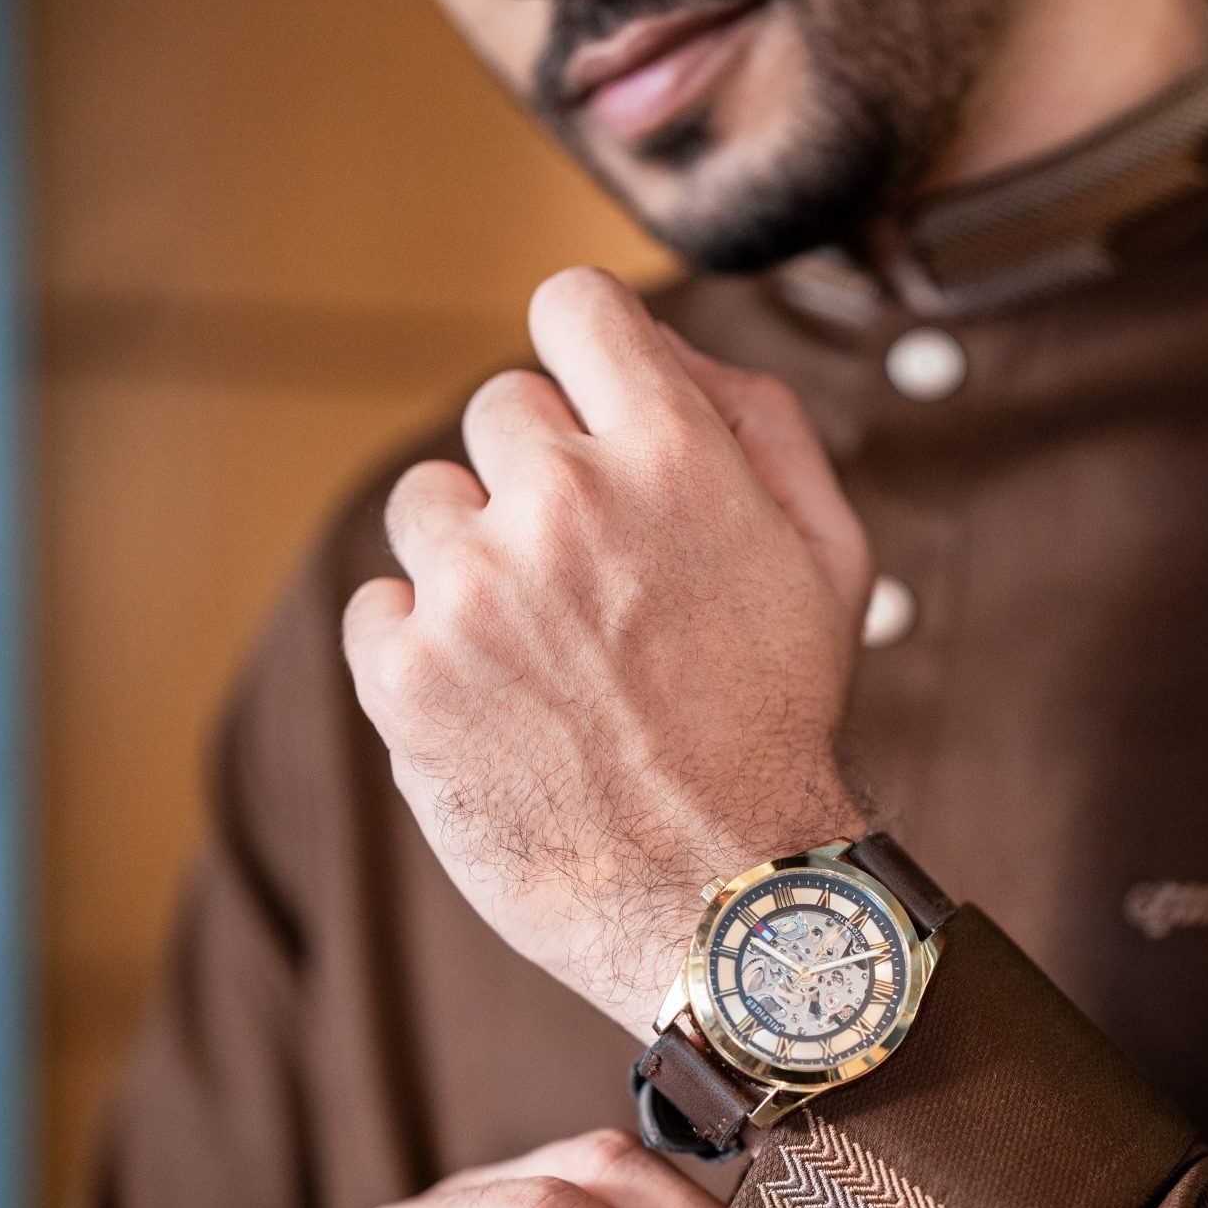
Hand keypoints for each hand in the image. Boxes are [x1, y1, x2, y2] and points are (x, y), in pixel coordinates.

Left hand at [342, 269, 873, 1038]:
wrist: (723, 902)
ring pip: (427, 504)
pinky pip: (376, 606)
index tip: (590, 416)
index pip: (572, 306)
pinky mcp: (407, 676)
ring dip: (473, 561)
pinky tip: (495, 707)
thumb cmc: (782, 730)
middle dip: (539, 482)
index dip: (583, 357)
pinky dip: (421, 651)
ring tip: (544, 656)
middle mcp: (564, 502)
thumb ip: (760, 422)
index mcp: (672, 455)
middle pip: (500, 410)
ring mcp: (476, 589)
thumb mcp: (831, 559)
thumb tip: (671, 350)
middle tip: (593, 589)